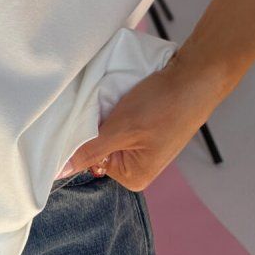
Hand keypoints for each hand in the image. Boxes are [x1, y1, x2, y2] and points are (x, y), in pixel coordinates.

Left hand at [60, 57, 222, 190]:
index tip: (83, 116)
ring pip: (107, 129)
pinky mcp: (146, 127)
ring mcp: (143, 146)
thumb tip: (60, 171)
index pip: (89, 159)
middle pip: (98, 145)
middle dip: (96, 125)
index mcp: (132, 177)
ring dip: (105, 114)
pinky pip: (120, 120)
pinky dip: (116, 108)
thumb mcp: (121, 129)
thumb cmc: (163, 107)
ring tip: (116, 100)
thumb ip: (90, 150)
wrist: (194, 78)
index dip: (81, 137)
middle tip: (104, 107)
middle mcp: (137, 166)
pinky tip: (123, 97)